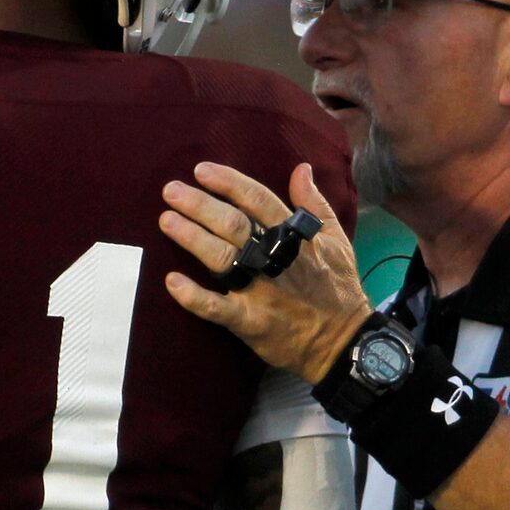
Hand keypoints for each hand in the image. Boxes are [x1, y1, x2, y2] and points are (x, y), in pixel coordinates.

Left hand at [161, 162, 375, 381]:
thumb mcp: (336, 240)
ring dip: (191, 237)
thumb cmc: (338, 288)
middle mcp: (273, 259)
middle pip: (233, 224)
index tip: (201, 170)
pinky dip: (193, 296)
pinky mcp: (250, 321)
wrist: (343, 341)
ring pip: (221, 258)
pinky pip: (217, 309)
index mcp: (294, 236)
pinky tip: (172, 281)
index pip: (258, 200)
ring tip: (167, 220)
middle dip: (200, 205)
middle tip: (171, 191)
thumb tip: (301, 168)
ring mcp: (260, 290)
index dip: (229, 183)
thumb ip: (315, 204)